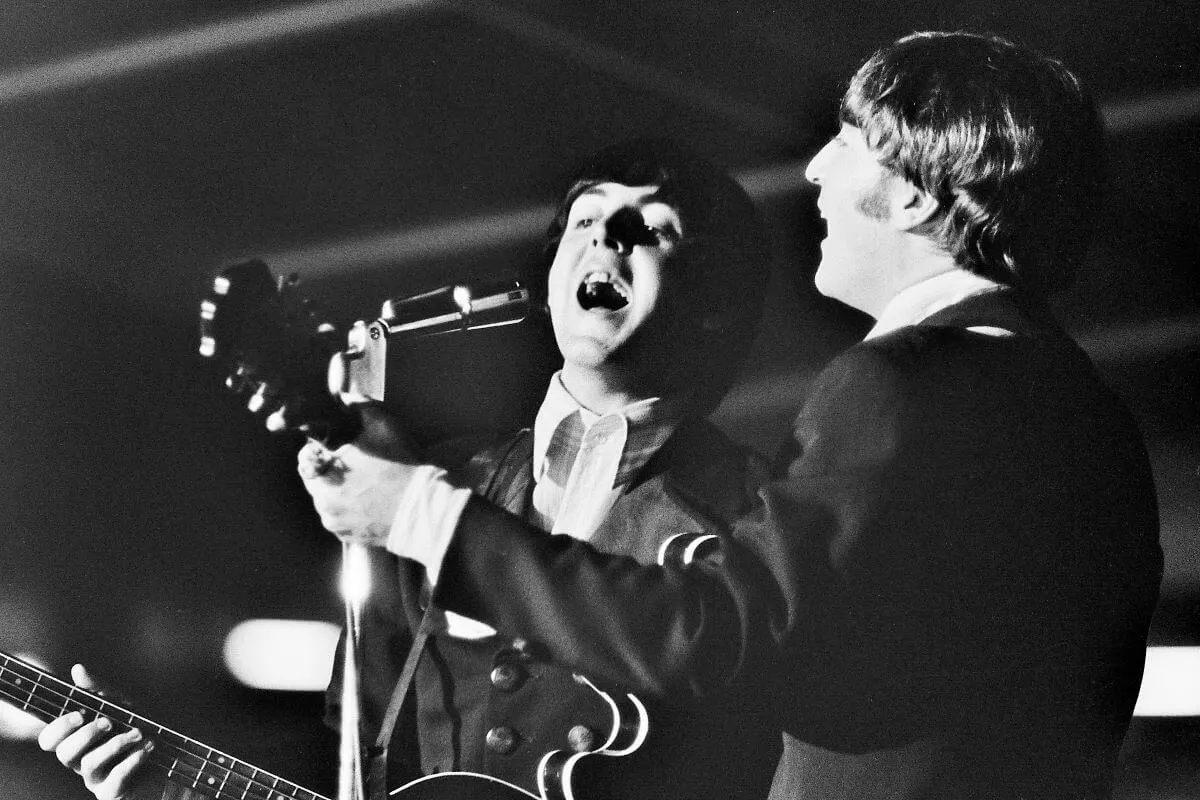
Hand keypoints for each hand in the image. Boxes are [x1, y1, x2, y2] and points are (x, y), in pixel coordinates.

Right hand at [37, 665, 157, 799]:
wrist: (173, 760)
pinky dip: (130, 762)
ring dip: (115, 745)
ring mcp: (97, 779)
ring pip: (88, 765)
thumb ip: (100, 690)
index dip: (58, 728)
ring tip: (137, 733)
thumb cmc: (141, 732)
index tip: (79, 714)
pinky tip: (146, 750)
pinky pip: (112, 782)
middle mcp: (83, 761)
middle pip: (63, 753)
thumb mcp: (124, 706)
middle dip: (86, 735)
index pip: (50, 740)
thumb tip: (77, 670)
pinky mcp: (114, 793)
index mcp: (80, 742)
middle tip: (109, 722)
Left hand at [298, 404, 420, 546]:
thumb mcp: (382, 425)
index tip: (339, 447)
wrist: (423, 509)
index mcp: (323, 475)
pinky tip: (371, 501)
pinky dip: (350, 509)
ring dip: (340, 490)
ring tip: (367, 484)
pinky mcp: (348, 538)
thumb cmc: (402, 467)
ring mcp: (335, 523)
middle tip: (358, 465)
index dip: (321, 449)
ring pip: (328, 500)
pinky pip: (341, 518)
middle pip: (316, 479)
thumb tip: (343, 397)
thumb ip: (358, 405)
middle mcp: (322, 503)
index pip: (305, 458)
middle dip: (331, 470)